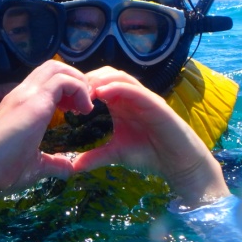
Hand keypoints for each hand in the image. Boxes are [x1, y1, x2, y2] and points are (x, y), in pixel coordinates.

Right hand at [0, 60, 93, 241]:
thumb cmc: (3, 172)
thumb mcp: (35, 165)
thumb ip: (53, 163)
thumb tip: (69, 168)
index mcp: (20, 104)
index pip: (45, 79)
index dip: (67, 89)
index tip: (77, 110)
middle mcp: (21, 93)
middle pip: (52, 66)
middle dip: (75, 79)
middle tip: (84, 104)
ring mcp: (25, 94)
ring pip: (57, 68)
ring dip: (78, 82)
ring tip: (85, 106)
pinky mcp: (33, 101)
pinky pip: (63, 81)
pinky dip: (79, 89)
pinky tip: (83, 110)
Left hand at [72, 67, 228, 207]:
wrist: (178, 164)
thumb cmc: (150, 154)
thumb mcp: (115, 154)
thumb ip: (95, 156)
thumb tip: (73, 166)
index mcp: (121, 103)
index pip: (98, 84)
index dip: (80, 87)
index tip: (64, 98)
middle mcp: (132, 96)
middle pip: (106, 74)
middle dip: (87, 79)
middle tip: (70, 91)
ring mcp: (144, 97)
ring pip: (120, 77)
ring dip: (100, 80)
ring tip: (83, 90)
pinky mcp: (155, 104)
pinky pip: (135, 90)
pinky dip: (118, 88)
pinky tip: (102, 93)